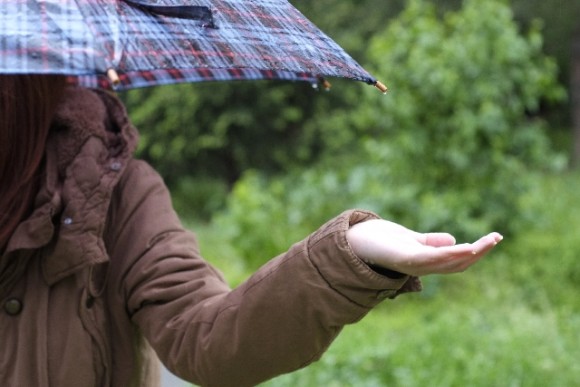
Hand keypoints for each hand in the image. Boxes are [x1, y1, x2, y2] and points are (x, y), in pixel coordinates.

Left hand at [346, 219, 502, 275]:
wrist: (353, 242)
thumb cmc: (378, 241)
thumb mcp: (411, 239)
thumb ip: (430, 242)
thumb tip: (453, 239)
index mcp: (426, 262)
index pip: (457, 260)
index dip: (477, 252)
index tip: (494, 238)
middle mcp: (422, 267)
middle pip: (457, 263)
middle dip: (479, 252)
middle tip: (497, 237)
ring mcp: (414, 265)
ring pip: (448, 262)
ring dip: (470, 252)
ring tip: (488, 242)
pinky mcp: (404, 259)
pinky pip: (431, 259)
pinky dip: (449, 254)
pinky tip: (464, 246)